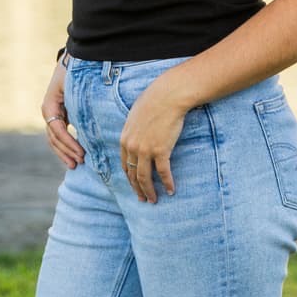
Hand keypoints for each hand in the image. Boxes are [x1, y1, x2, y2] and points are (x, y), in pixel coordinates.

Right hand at [41, 62, 84, 169]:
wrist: (75, 59)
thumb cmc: (77, 72)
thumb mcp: (77, 86)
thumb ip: (79, 104)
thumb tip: (89, 123)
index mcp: (50, 105)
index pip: (57, 130)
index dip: (69, 143)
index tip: (82, 153)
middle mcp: (49, 111)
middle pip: (54, 138)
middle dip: (66, 151)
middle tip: (80, 163)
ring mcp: (52, 113)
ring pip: (54, 139)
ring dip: (64, 152)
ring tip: (76, 164)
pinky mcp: (60, 114)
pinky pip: (59, 134)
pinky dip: (65, 145)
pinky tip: (74, 154)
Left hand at [119, 77, 186, 202]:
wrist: (167, 96)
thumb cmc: (154, 101)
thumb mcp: (135, 115)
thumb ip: (134, 129)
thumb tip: (137, 136)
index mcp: (125, 139)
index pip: (125, 165)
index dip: (130, 178)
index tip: (135, 186)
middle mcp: (132, 147)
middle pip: (133, 174)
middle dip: (137, 189)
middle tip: (143, 199)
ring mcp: (146, 150)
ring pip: (145, 177)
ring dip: (149, 191)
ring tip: (154, 200)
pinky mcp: (161, 151)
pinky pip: (163, 172)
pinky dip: (167, 183)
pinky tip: (171, 190)